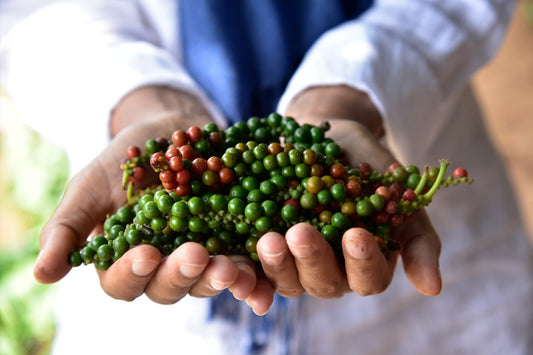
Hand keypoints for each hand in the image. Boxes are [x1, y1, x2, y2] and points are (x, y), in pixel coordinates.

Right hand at [34, 86, 257, 303]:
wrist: (170, 130)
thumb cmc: (123, 159)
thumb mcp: (90, 187)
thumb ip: (67, 227)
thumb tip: (42, 274)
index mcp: (125, 260)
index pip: (124, 283)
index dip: (133, 274)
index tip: (145, 252)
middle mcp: (163, 265)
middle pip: (169, 288)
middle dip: (181, 275)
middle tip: (195, 255)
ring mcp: (199, 254)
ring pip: (206, 280)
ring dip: (218, 278)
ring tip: (230, 265)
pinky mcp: (230, 239)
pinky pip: (242, 263)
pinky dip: (251, 272)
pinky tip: (258, 271)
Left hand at [245, 86, 441, 312]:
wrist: (325, 136)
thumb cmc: (367, 163)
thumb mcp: (397, 193)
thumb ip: (416, 237)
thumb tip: (432, 289)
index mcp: (366, 262)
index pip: (370, 277)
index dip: (364, 261)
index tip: (357, 234)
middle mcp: (331, 271)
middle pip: (324, 283)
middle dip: (313, 259)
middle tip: (301, 232)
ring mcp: (295, 264)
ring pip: (287, 281)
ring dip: (277, 264)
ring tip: (269, 238)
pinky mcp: (265, 250)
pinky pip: (255, 270)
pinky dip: (247, 275)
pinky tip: (235, 269)